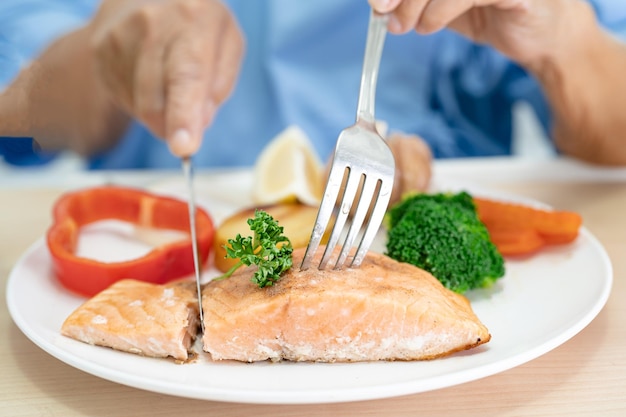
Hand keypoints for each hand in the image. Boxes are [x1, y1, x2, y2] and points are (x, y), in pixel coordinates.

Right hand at [89, 0, 244, 156]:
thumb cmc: (198, 23)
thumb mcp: (227, 45)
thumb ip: (219, 87)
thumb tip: (198, 125)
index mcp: (194, 21)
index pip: (188, 77)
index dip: (184, 116)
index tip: (183, 147)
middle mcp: (152, 24)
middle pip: (155, 100)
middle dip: (172, 126)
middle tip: (186, 128)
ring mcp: (120, 35)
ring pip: (138, 106)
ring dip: (159, 113)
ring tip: (169, 81)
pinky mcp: (100, 49)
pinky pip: (123, 99)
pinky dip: (141, 102)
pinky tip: (149, 77)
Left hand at [369, 0, 577, 68]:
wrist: (545, 36)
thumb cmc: (494, 12)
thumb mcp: (443, 4)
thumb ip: (413, 1)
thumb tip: (378, 3)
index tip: (376, 2)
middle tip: (382, 12)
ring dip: (413, 3)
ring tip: (405, 26)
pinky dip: (438, 11)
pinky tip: (428, 26)